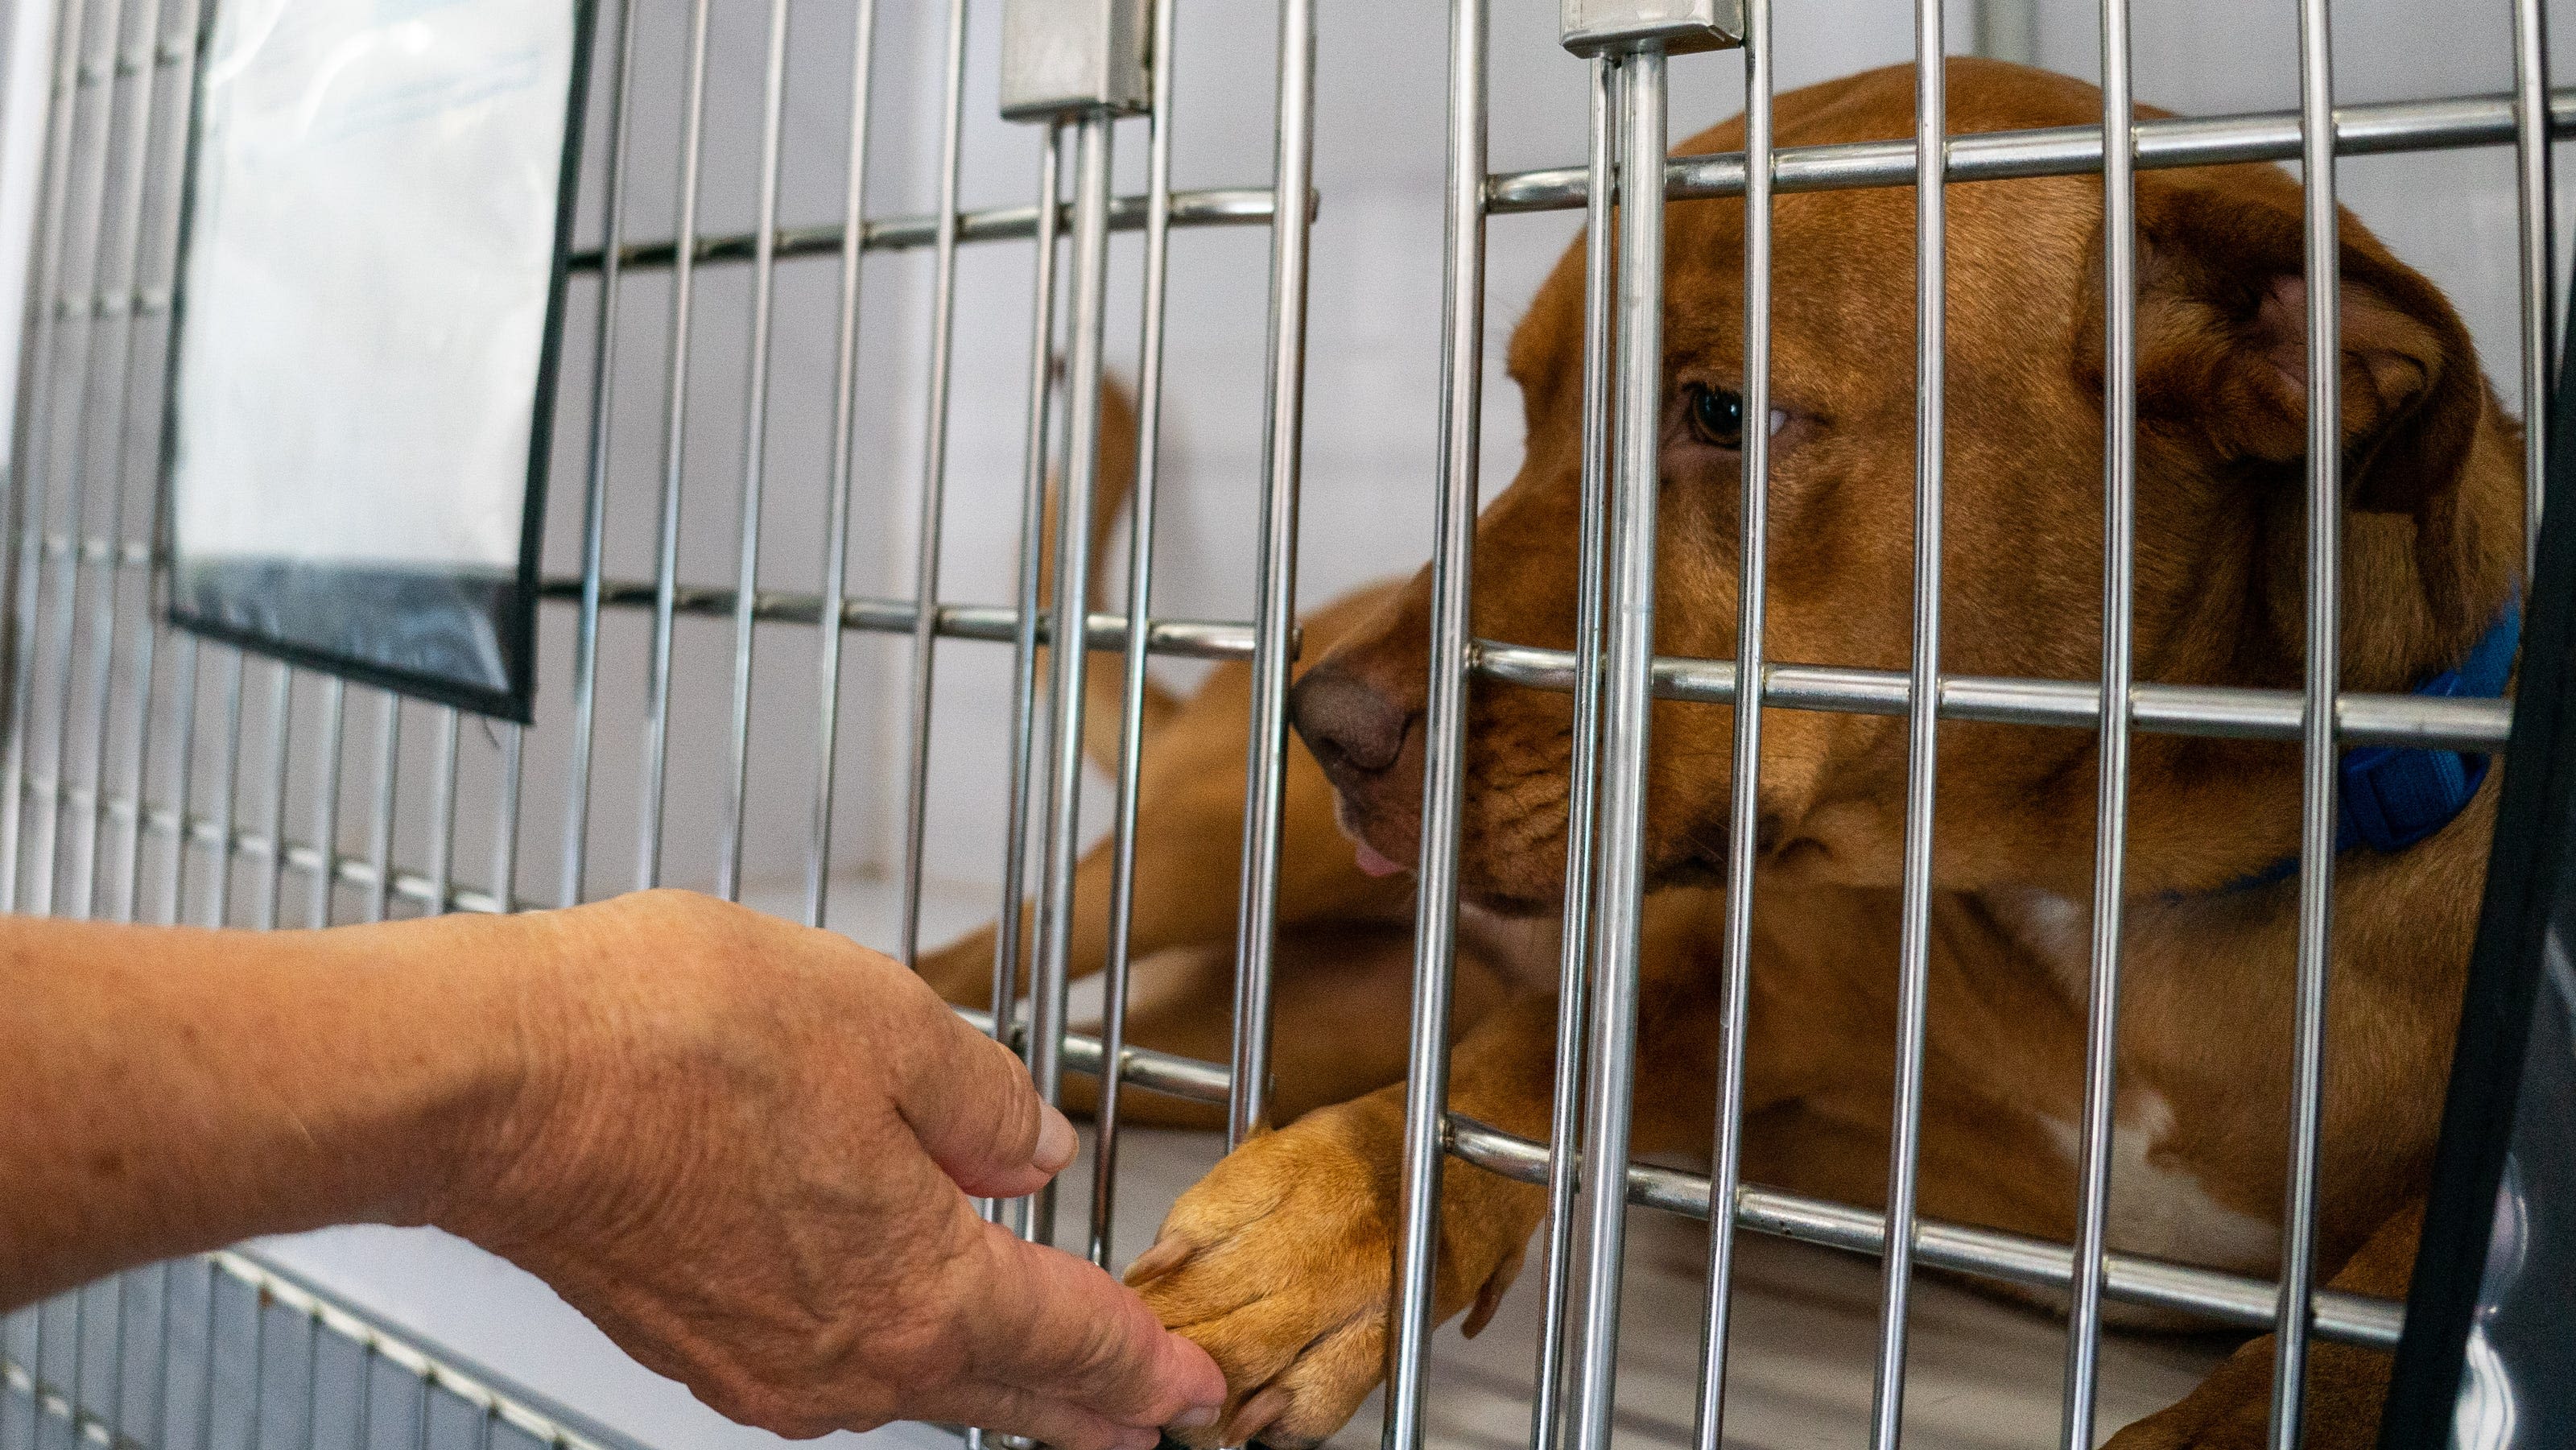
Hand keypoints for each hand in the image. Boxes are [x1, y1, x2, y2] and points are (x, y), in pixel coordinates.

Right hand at [433, 891, 1223, 1449]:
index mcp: (921, 1289)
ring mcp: (761, 1364)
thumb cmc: (670, 1040)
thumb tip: (1033, 1148)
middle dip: (1087, 1406)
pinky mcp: (694, 1342)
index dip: (1148, 1367)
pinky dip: (890, 1346)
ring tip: (1036, 1375)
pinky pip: (828, 1358)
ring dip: (988, 1377)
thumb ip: (985, 1103)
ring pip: (912, 1379)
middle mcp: (846, 1356)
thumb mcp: (889, 1027)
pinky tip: (895, 1315)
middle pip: (1003, 1390)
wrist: (496, 1081)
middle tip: (1146, 1420)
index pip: (1075, 1341)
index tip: (1196, 1391)